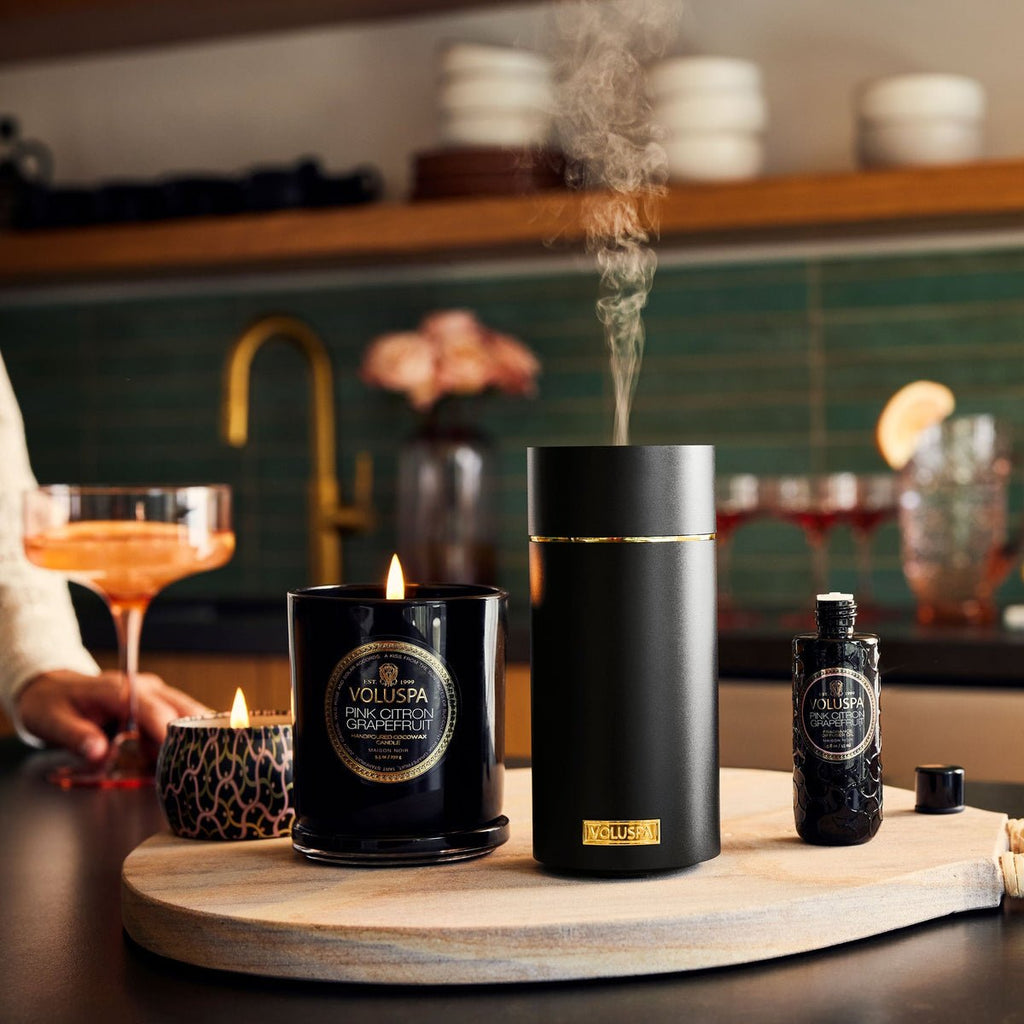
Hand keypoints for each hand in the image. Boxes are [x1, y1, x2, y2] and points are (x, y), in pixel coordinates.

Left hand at [16, 670, 211, 762]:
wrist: (50, 688)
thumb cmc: (51, 703)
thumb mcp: (51, 721)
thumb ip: (75, 736)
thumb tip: (99, 752)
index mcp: (118, 689)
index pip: (150, 707)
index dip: (166, 728)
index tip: (179, 749)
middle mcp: (142, 688)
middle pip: (180, 706)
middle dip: (199, 729)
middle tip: (217, 752)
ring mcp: (152, 695)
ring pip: (186, 711)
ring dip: (200, 732)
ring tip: (220, 753)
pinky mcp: (155, 706)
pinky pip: (179, 719)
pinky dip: (191, 735)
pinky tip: (203, 752)